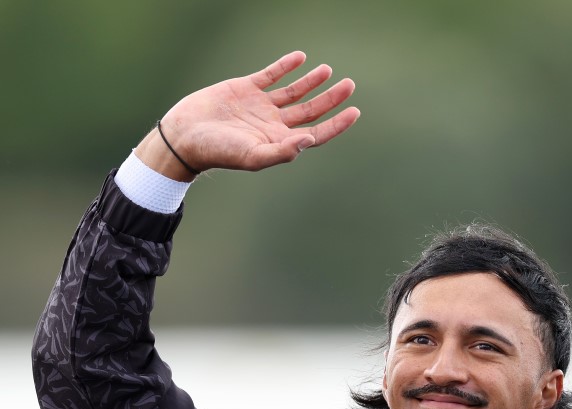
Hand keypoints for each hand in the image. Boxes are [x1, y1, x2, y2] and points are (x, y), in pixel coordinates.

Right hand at [135, 50, 359, 179]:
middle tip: (350, 85)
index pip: (316, 133)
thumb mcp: (253, 156)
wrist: (186, 136)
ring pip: (294, 92)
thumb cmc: (219, 152)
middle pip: (310, 110)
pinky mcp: (246, 89)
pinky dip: (286, 66)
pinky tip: (300, 58)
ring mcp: (260, 106)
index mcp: (279, 142)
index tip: (354, 111)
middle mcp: (273, 124)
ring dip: (312, 81)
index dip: (336, 123)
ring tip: (328, 70)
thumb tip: (310, 139)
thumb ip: (283, 151)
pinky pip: (271, 75)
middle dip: (331, 99)